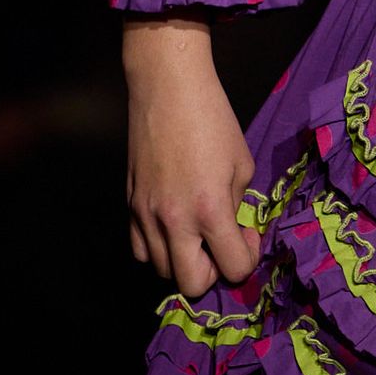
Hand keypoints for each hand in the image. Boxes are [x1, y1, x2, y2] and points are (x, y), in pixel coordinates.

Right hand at [123, 15, 260, 298]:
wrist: (168, 90)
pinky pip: (140, 249)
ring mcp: (146, 216)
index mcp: (210, 209)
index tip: (246, 233)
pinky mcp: (129, 205)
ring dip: (184, 259)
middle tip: (221, 242)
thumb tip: (230, 227)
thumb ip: (236, 203)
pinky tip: (173, 223)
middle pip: (191, 284)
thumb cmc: (214, 118)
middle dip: (213, 272)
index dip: (247, 258)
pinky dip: (158, 247)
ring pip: (161, 270)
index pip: (232, 267)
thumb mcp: (242, 161)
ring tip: (197, 231)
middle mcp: (174, 221)